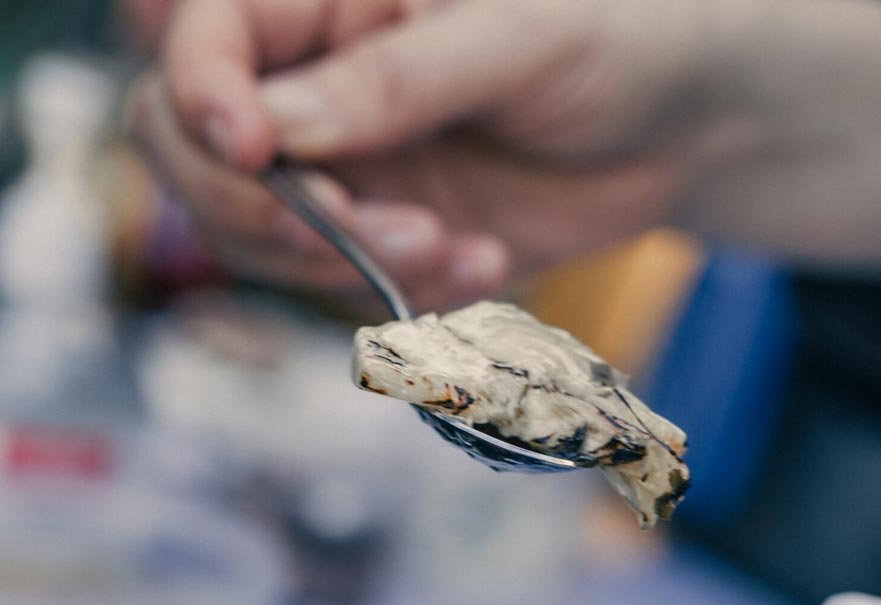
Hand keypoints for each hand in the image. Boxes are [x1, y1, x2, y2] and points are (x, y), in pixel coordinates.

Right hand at [126, 0, 880, 307]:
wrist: (690, 124)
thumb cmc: (620, 32)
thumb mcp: (515, 35)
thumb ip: (392, 80)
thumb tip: (272, 131)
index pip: (202, 38)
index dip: (200, 95)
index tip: (251, 148)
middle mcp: (312, 82)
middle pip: (190, 151)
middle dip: (261, 208)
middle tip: (361, 229)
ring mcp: (341, 167)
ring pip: (261, 238)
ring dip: (344, 266)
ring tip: (452, 250)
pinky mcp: (381, 240)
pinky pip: (342, 292)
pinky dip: (402, 297)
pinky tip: (484, 266)